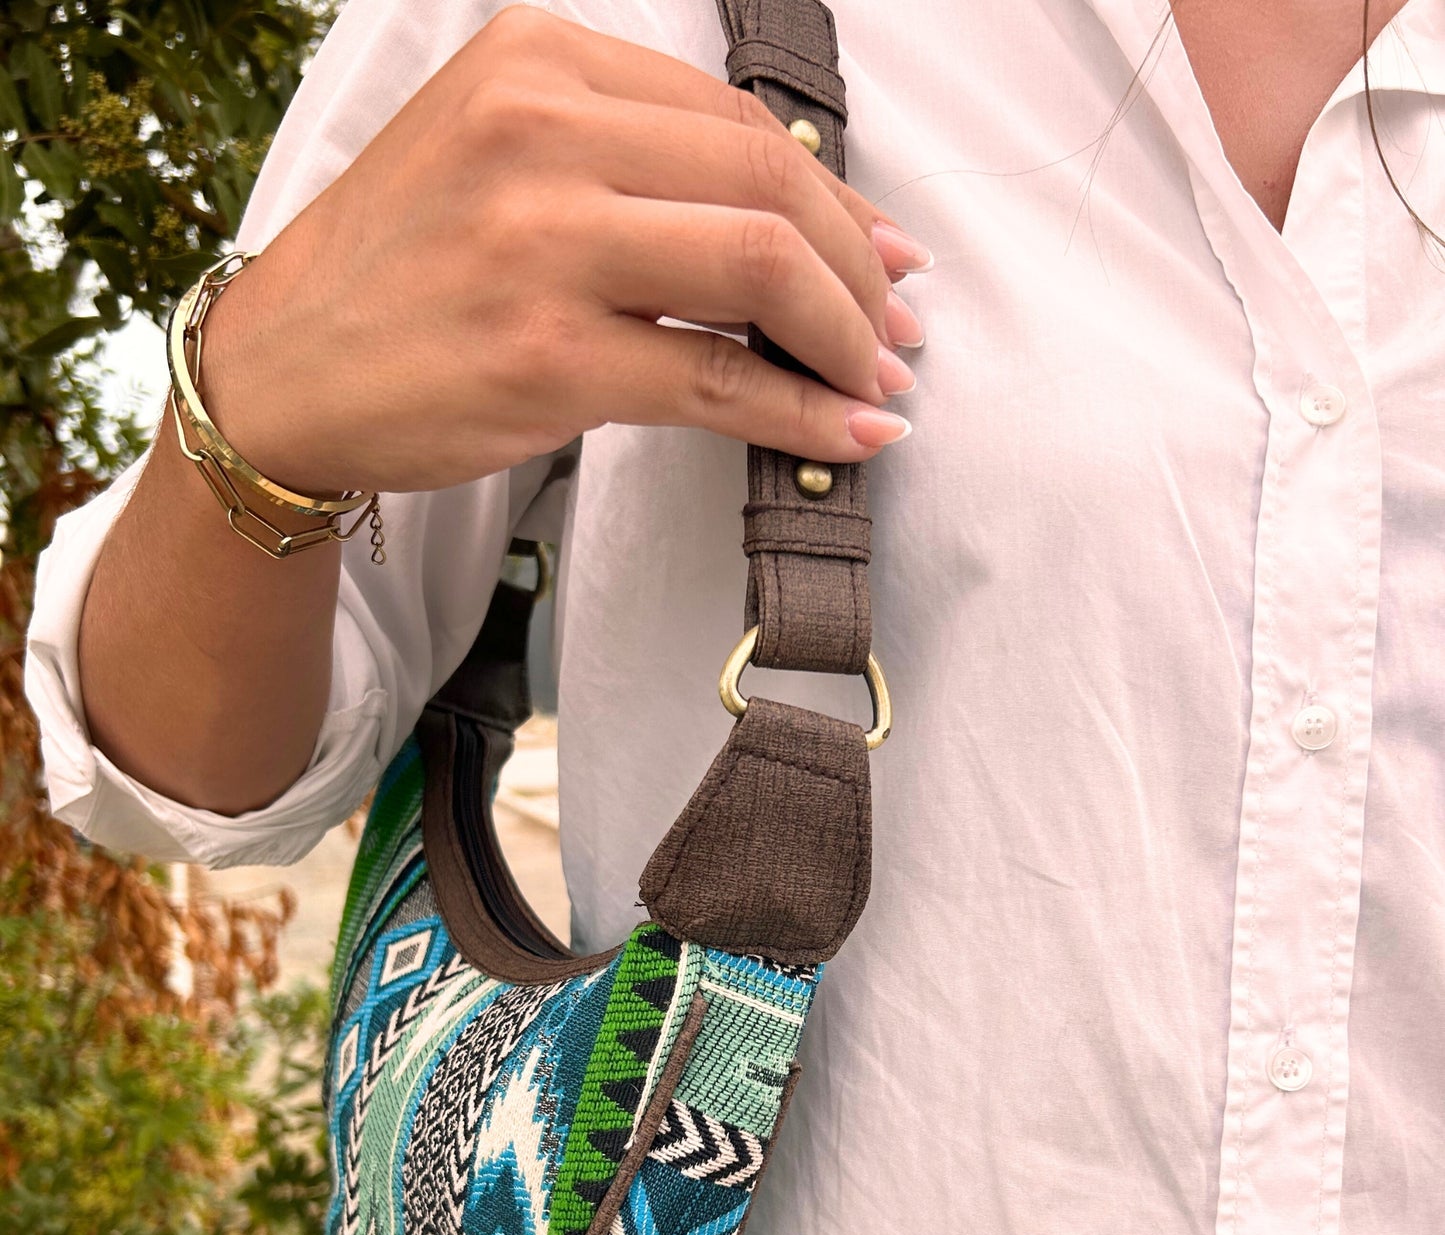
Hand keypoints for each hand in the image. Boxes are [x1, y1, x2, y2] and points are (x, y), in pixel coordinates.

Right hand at [199, 2, 928, 493]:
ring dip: (844, 333)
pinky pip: (716, 381)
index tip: (881, 253)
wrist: (282, 371)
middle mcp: (540, 133)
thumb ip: (621, 158)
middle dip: (857, 266)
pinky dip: (801, 410)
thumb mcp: (496, 157)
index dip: (833, 197)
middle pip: (767, 182)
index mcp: (537, 63)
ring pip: (759, 269)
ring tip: (879, 376)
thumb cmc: (397, 271)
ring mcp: (541, 245)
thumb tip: (778, 217)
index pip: (736, 122)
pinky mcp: (546, 357)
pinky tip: (850, 430)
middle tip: (894, 324)